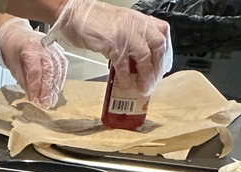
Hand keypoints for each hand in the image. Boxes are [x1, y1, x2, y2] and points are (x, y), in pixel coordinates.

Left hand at [0, 16, 67, 107]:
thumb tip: (32, 95)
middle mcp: (44, 46)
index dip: (36, 87)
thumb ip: (23, 80)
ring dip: (55, 87)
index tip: (34, 99)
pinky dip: (60, 79)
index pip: (36, 71)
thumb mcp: (12, 65)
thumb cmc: (12, 47)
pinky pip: (62, 66)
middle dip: (47, 90)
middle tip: (45, 104)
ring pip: (58, 69)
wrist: (16, 34)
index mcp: (30, 48)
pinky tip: (56, 89)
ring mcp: (53, 48)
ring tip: (51, 100)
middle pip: (49, 71)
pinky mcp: (58, 51)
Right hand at [49, 0, 171, 95]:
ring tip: (142, 88)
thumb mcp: (122, 25)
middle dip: (157, 68)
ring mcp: (126, 34)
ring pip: (145, 57)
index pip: (162, 35)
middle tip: (152, 83)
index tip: (160, 69)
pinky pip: (123, 64)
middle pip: (157, 47)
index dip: (163, 55)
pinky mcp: (112, 44)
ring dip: (145, 76)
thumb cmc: (95, 20)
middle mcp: (137, 25)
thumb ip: (133, 38)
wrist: (76, 14)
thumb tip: (138, 61)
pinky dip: (125, 76)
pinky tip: (125, 84)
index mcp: (141, 19)